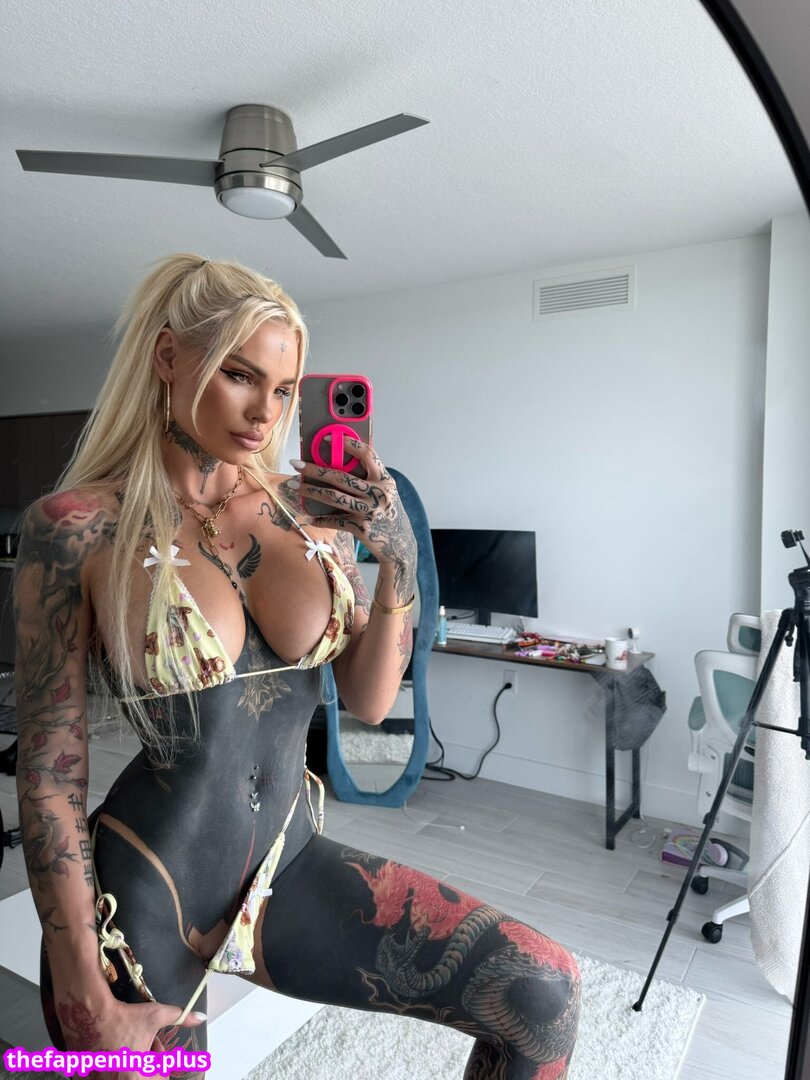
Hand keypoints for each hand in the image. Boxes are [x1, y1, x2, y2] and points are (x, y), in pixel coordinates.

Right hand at [59, 996, 205, 1079]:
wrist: (91, 1013)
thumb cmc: (125, 1016)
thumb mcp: (155, 1015)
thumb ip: (180, 1017)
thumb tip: (200, 1017)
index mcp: (136, 1076)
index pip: (158, 1079)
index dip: (159, 1062)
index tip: (154, 1047)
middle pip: (140, 1076)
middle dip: (144, 1063)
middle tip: (140, 1044)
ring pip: (122, 1076)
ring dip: (127, 1065)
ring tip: (125, 1047)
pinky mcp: (85, 1077)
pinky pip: (104, 1076)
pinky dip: (110, 1067)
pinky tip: (111, 1050)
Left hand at [283, 440, 415, 574]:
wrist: (399, 542)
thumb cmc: (387, 511)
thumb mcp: (384, 491)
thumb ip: (369, 478)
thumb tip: (336, 463)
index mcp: (384, 479)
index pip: (367, 454)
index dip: (348, 444)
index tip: (326, 439)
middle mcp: (377, 493)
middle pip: (340, 477)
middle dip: (314, 469)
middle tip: (295, 464)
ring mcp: (369, 511)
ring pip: (333, 497)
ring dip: (309, 490)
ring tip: (293, 486)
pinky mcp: (361, 527)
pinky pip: (335, 520)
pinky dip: (319, 519)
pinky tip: (307, 516)